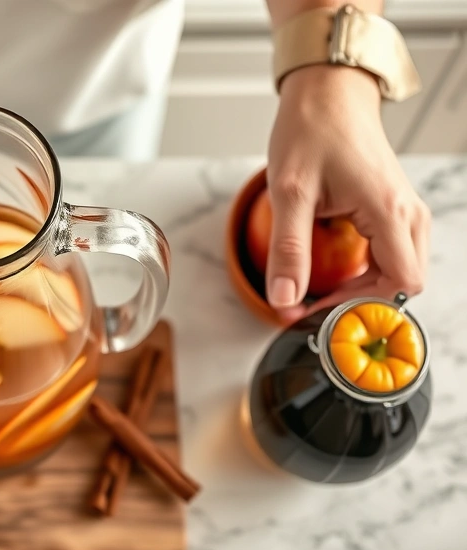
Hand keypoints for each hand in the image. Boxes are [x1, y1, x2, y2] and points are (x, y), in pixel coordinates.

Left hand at [265, 65, 430, 321]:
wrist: (327, 93)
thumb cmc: (312, 130)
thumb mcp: (289, 193)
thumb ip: (289, 249)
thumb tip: (284, 298)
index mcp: (389, 211)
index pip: (401, 283)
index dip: (363, 307)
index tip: (323, 313)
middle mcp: (407, 213)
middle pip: (405, 282)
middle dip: (362, 302)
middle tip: (315, 308)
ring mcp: (403, 210)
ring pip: (400, 269)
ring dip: (364, 288)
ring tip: (319, 292)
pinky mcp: (392, 207)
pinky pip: (392, 253)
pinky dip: (366, 271)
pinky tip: (332, 271)